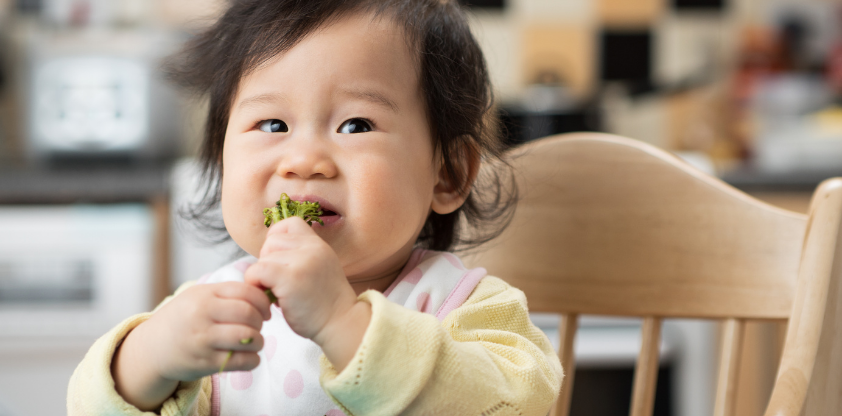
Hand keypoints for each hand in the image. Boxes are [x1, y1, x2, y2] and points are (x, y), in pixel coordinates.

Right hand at [112, 282, 270, 409]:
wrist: (153, 347)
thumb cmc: (183, 318)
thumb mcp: (199, 296)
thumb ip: (228, 293)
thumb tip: (264, 293)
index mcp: (204, 295)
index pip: (246, 292)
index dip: (263, 302)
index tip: (265, 311)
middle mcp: (202, 315)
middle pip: (248, 314)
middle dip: (261, 321)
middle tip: (258, 326)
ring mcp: (203, 340)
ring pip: (248, 338)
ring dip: (259, 341)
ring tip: (254, 342)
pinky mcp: (205, 363)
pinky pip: (241, 361)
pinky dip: (253, 360)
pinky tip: (249, 357)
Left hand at [245, 217, 356, 342]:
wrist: (341, 323)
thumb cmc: (324, 303)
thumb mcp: (318, 269)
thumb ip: (299, 257)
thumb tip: (266, 254)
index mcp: (318, 245)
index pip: (289, 223)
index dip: (277, 239)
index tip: (280, 261)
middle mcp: (312, 248)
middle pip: (271, 241)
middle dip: (269, 262)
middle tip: (280, 284)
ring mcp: (302, 261)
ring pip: (263, 257)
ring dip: (263, 277)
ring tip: (279, 294)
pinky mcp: (291, 278)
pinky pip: (257, 270)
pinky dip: (255, 283)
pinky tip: (268, 298)